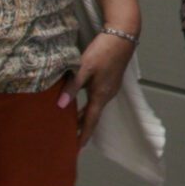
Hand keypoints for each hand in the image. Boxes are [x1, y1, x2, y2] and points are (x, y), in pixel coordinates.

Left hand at [57, 30, 136, 148]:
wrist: (123, 36)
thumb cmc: (104, 50)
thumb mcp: (85, 67)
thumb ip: (73, 86)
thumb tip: (61, 105)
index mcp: (101, 95)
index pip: (90, 121)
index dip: (83, 135)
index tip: (76, 149)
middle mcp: (107, 94)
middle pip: (93, 116)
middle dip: (81, 128)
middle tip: (69, 139)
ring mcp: (111, 87)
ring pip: (95, 106)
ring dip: (84, 116)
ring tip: (71, 123)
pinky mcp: (111, 79)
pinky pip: (98, 98)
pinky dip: (88, 105)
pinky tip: (80, 101)